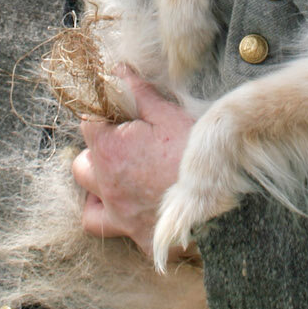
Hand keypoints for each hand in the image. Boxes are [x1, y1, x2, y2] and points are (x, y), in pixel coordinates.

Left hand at [71, 68, 195, 257]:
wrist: (224, 206)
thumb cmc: (195, 156)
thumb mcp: (169, 115)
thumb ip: (138, 92)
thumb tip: (117, 69)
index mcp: (110, 150)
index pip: (87, 123)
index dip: (102, 114)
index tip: (119, 112)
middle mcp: (106, 185)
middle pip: (82, 165)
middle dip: (97, 153)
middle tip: (125, 146)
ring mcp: (120, 216)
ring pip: (89, 206)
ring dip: (98, 191)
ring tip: (122, 181)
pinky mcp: (138, 239)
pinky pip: (116, 233)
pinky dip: (119, 221)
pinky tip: (135, 211)